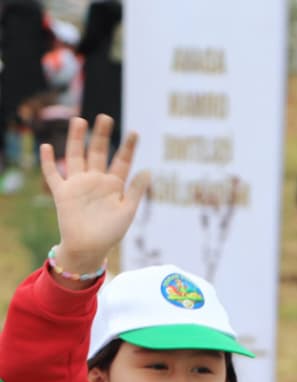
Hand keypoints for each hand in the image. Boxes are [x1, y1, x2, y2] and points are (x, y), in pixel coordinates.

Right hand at [40, 115, 149, 278]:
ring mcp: (78, 184)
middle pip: (98, 153)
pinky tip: (47, 146)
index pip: (122, 161)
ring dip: (77, 140)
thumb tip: (148, 170)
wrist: (90, 248)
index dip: (128, 148)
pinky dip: (48, 162)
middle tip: (105, 117)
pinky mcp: (62, 192)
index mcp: (113, 185)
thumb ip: (135, 190)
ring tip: (79, 120)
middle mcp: (95, 180)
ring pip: (76, 156)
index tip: (134, 132)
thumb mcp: (128, 211)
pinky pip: (53, 174)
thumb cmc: (111, 233)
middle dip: (101, 136)